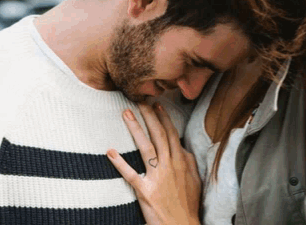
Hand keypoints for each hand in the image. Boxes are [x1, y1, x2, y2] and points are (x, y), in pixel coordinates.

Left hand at [107, 103, 200, 224]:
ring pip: (145, 147)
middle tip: (139, 100)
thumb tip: (183, 147)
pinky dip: (119, 163)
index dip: (163, 118)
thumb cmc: (188, 204)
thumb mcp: (195, 180)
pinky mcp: (146, 191)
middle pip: (158, 135)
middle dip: (149, 116)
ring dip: (135, 129)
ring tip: (126, 114)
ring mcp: (157, 177)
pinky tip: (110, 152)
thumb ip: (189, 162)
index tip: (157, 104)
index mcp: (181, 161)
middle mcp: (170, 166)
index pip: (171, 134)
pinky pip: (130, 174)